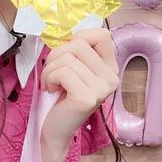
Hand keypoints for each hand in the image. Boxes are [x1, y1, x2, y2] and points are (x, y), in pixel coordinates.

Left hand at [39, 27, 119, 149]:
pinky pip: (62, 72)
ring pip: (67, 58)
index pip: (102, 35)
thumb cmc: (63, 96)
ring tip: (51, 83)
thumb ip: (77, 52)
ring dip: (50, 69)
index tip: (68, 54)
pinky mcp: (87, 98)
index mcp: (111, 68)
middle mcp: (112, 78)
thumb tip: (66, 32)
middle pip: (79, 44)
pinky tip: (51, 90)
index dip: (80, 37)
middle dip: (56, 54)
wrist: (57, 129)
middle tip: (52, 72)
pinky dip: (49, 78)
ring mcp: (101, 89)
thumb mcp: (75, 70)